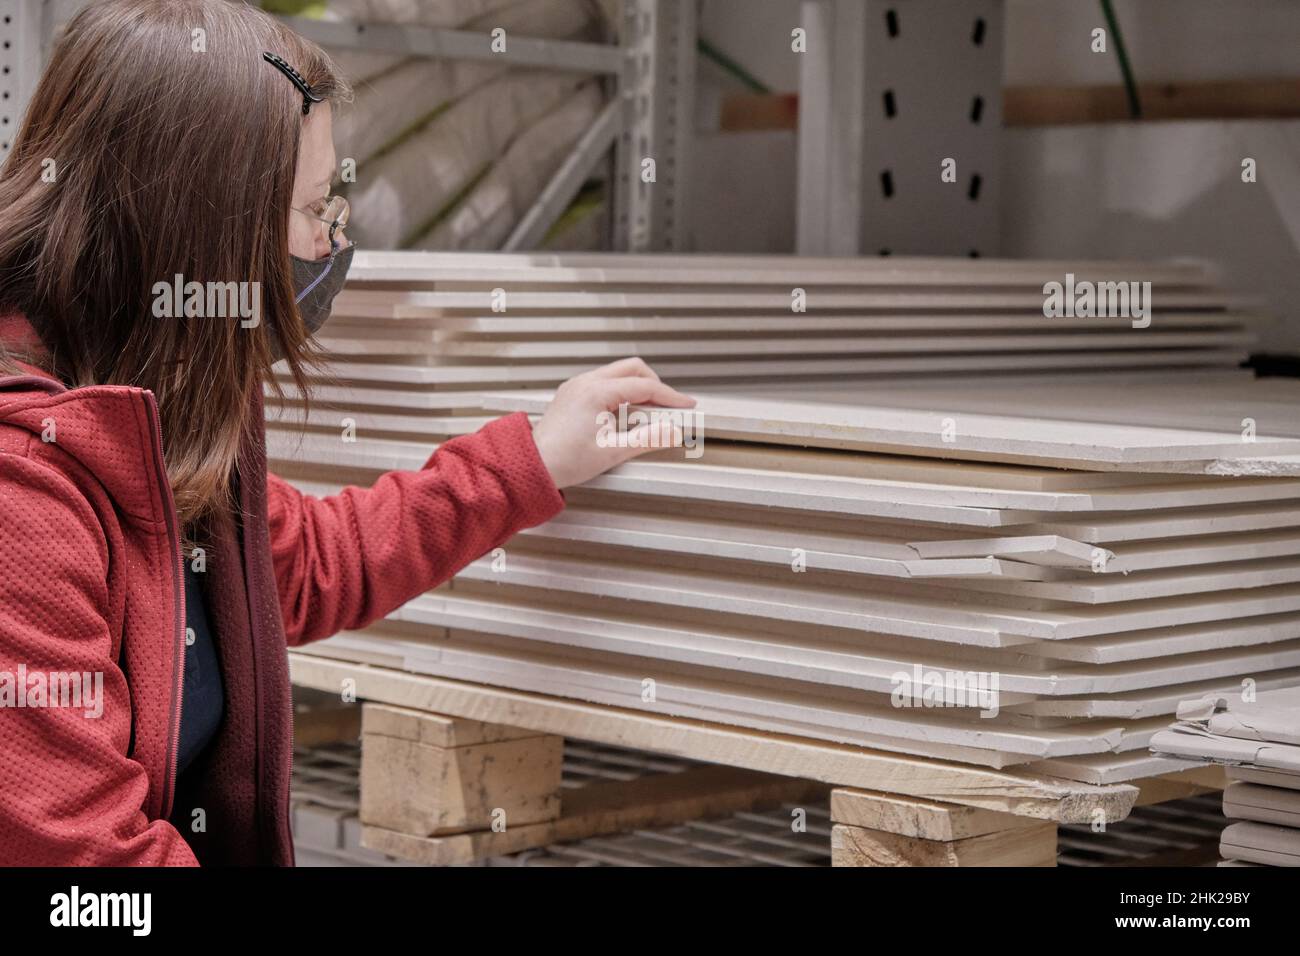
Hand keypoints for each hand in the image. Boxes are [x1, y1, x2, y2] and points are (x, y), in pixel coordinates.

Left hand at [530, 357, 695, 489]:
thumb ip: (648, 439)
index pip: (644, 386)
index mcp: (596, 392)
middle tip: (669, 406)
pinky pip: (605, 381)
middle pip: (633, 368)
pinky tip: (626, 412)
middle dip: (655, 385)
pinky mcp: (573, 392)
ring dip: (638, 387)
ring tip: (649, 412)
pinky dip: (622, 391)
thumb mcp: (613, 452)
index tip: (687, 405)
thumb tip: (674, 431)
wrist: (533, 464)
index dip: (670, 396)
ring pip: (618, 372)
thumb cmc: (565, 460)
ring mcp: (577, 385)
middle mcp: (585, 382)